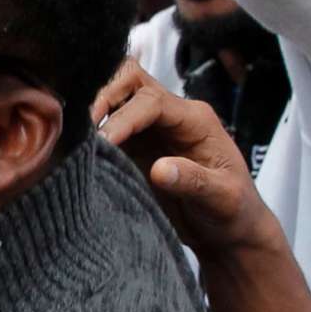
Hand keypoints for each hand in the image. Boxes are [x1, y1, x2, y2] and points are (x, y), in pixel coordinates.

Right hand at [90, 59, 277, 258]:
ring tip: (76, 139)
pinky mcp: (136, 147)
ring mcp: (152, 129)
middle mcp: (172, 116)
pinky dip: (92, 131)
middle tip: (82, 131)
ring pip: (116, 97)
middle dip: (103, 97)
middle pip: (131, 80)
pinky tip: (80, 150)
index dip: (123, 117)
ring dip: (94, 111)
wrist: (229, 231)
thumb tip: (159, 168)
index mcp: (196, 119)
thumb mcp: (224, 199)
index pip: (152, 101)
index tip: (103, 143)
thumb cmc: (234, 212)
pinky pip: (108, 125)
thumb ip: (194, 181)